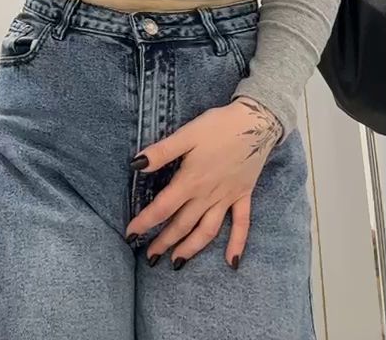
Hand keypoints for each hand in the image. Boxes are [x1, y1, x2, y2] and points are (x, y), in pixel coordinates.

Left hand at [125, 98, 281, 268]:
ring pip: (207, 230)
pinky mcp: (244, 196)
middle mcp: (208, 195)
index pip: (163, 208)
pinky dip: (237, 243)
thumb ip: (162, 152)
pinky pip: (241, 224)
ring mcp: (227, 198)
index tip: (130, 234)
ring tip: (177, 262)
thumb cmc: (217, 126)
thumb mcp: (186, 134)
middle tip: (149, 257)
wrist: (255, 122)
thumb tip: (136, 165)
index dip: (145, 222)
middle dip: (164, 242)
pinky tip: (232, 262)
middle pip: (182, 224)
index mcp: (191, 180)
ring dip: (191, 248)